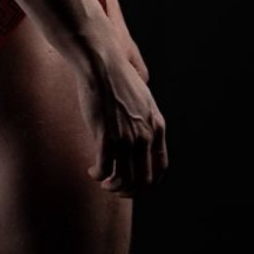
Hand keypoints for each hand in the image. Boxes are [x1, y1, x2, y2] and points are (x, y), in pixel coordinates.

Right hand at [73, 23, 167, 197]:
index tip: (134, 182)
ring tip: (103, 181)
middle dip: (129, 189)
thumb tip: (141, 128)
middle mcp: (145, 136)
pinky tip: (93, 170)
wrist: (102, 64)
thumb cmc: (117, 76)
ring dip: (113, 186)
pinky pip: (105, 170)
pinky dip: (99, 175)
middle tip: (115, 187)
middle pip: (143, 180)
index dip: (148, 182)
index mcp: (157, 126)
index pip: (160, 168)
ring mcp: (127, 138)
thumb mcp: (142, 96)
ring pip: (124, 180)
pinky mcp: (106, 138)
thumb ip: (145, 116)